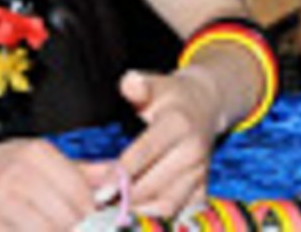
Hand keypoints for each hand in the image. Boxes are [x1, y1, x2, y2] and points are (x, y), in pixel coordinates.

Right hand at [0, 138, 106, 230]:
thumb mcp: (36, 158)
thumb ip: (80, 171)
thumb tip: (119, 179)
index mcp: (37, 153)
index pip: (81, 192)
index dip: (96, 216)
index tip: (105, 226)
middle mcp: (18, 174)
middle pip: (68, 218)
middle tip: (85, 231)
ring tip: (57, 230)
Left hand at [112, 68, 217, 216]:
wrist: (206, 107)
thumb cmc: (171, 97)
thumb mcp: (156, 84)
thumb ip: (139, 85)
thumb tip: (129, 83)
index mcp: (178, 125)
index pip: (145, 153)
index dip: (121, 173)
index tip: (99, 191)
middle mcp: (192, 153)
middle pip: (153, 186)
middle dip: (123, 198)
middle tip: (94, 205)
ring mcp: (199, 175)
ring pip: (165, 206)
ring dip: (137, 213)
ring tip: (110, 214)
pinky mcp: (201, 191)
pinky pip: (176, 214)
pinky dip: (153, 218)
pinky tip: (131, 215)